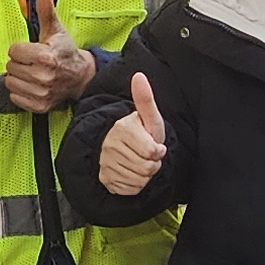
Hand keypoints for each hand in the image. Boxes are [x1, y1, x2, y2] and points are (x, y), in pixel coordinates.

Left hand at [2, 0, 95, 113]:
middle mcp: (43, 77)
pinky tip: (32, 85)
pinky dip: (20, 92)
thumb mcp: (56, 29)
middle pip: (10, 67)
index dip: (20, 49)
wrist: (81, 77)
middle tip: (33, 62)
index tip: (32, 49)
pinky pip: (15, 98)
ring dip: (18, 77)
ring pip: (10, 82)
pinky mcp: (40, 106)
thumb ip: (46, 10)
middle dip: (19, 63)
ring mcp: (42, 93)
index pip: (13, 51)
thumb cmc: (65, 51)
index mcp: (46, 56)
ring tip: (32, 73)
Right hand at [96, 71, 171, 196]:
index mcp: (123, 128)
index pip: (152, 152)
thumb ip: (145, 99)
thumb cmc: (140, 132)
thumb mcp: (149, 117)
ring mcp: (105, 163)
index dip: (158, 151)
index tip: (154, 144)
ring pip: (139, 180)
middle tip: (147, 155)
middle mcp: (110, 145)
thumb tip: (139, 76)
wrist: (122, 148)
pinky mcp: (105, 179)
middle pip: (147, 168)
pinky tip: (132, 172)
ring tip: (140, 162)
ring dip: (145, 175)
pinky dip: (136, 184)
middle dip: (153, 164)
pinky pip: (130, 189)